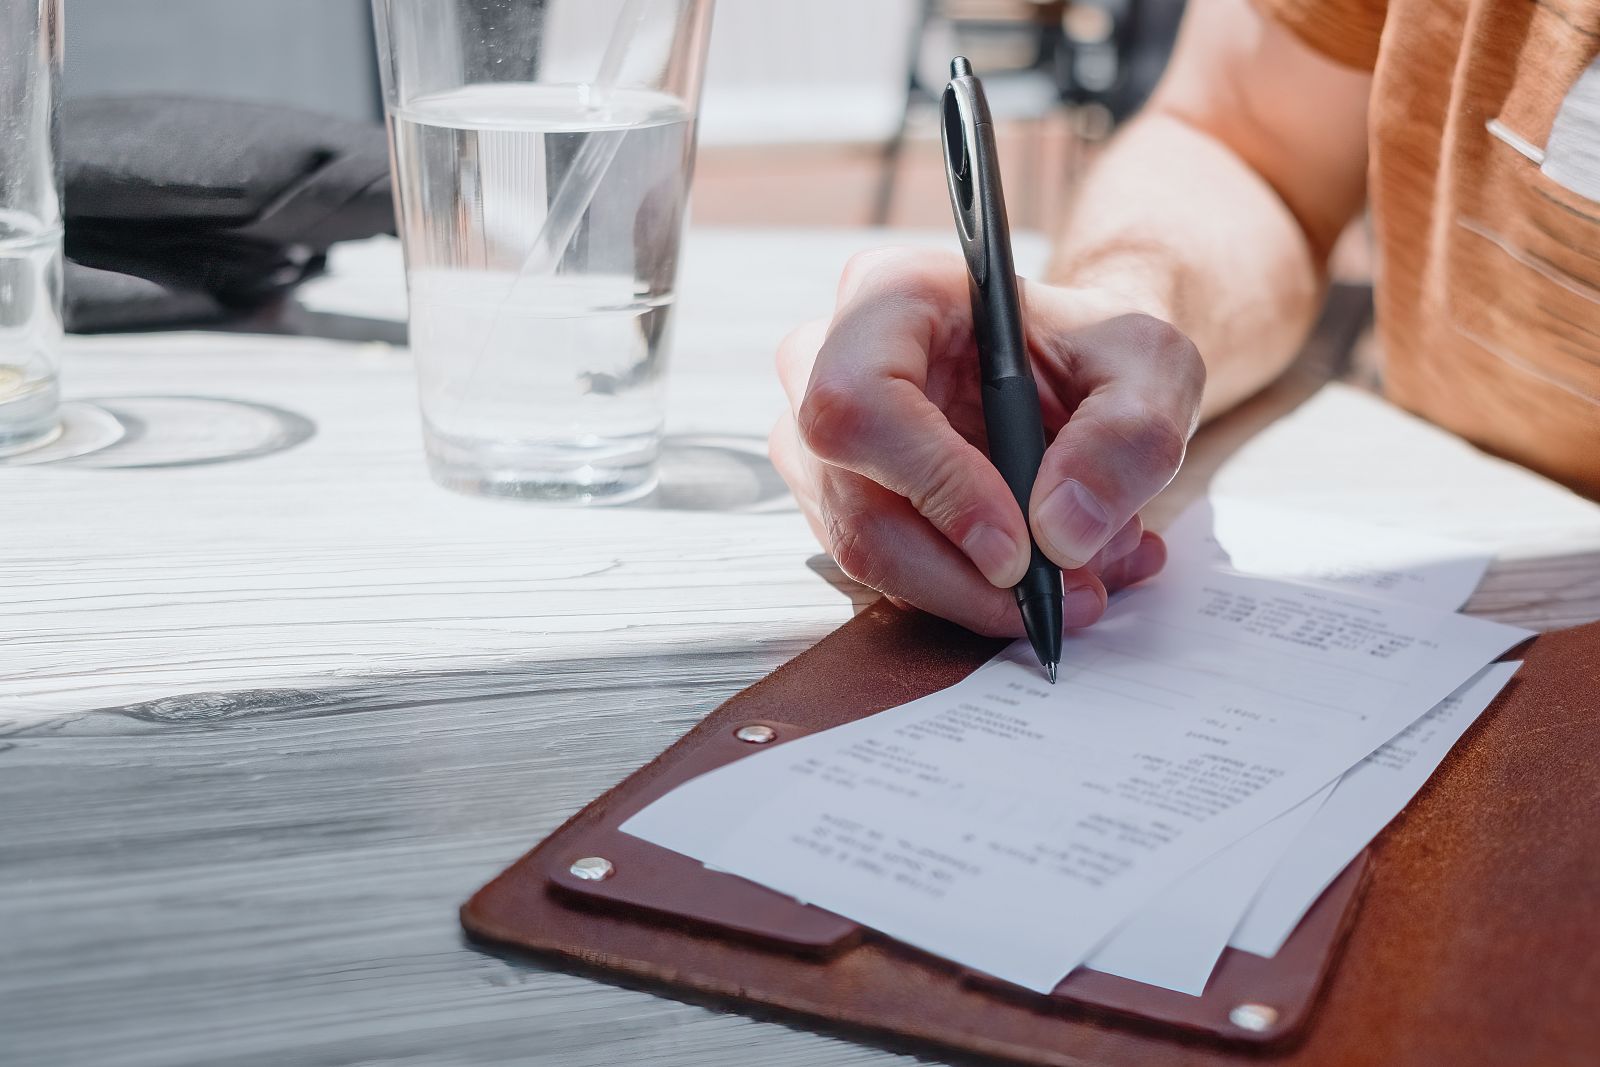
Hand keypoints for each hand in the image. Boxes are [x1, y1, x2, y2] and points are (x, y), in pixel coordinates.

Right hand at [771, 248, 1205, 636]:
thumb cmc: (1100, 345)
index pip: (863, 402)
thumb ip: (1127, 438)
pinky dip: (973, 594)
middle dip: (965, 574)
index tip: (1018, 551)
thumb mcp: (1152, 367)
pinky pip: (887, 572)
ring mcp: (823, 438)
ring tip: (1079, 579)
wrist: (1081, 367)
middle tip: (1066, 594)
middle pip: (856, 501)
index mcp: (892, 294)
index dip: (935, 486)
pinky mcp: (840, 499)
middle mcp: (829, 361)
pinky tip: (1048, 574)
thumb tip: (1062, 533)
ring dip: (977, 592)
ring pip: (865, 551)